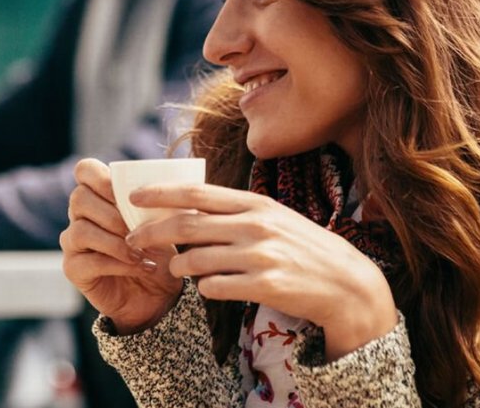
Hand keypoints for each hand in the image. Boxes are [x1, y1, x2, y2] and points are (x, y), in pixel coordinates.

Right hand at [60, 159, 182, 334]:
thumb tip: (157, 188)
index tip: (128, 195)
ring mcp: (72, 242)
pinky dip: (119, 263)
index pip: (84, 170)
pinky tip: (141, 266)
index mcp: (98, 195)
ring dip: (117, 242)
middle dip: (113, 214)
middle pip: (79, 198)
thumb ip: (154, 202)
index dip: (102, 177)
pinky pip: (90, 261)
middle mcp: (79, 216)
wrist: (158, 294)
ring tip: (142, 252)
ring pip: (82, 231)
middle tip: (140, 230)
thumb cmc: (158, 250)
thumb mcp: (162, 222)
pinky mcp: (74, 269)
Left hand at [125, 183, 397, 359]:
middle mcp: (255, 225)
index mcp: (254, 203)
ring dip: (176, 266)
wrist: (346, 283)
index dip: (160, 194)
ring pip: (196, 259)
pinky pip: (216, 287)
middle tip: (133, 240)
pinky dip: (204, 288)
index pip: (196, 193)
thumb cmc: (302, 247)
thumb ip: (234, 211)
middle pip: (186, 225)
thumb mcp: (273, 217)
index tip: (132, 197)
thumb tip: (188, 204)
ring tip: (172, 269)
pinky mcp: (265, 285)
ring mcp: (261, 255)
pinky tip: (206, 287)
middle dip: (151, 233)